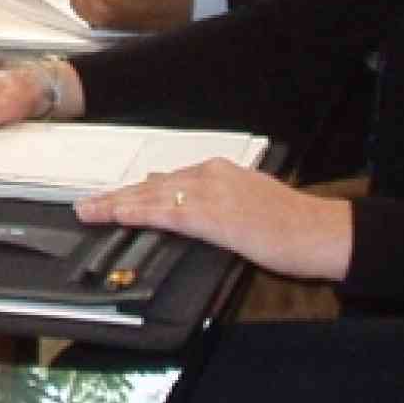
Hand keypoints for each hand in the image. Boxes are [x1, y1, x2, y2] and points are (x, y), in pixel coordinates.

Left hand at [74, 160, 352, 280]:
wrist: (318, 231)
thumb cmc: (289, 223)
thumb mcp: (245, 201)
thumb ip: (210, 199)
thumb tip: (176, 199)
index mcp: (218, 171)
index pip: (164, 180)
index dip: (133, 191)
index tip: (109, 198)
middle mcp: (210, 175)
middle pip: (152, 186)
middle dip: (116, 197)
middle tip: (85, 205)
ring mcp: (211, 194)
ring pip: (152, 196)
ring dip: (116, 205)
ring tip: (88, 211)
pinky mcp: (215, 215)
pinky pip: (167, 213)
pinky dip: (138, 213)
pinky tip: (118, 215)